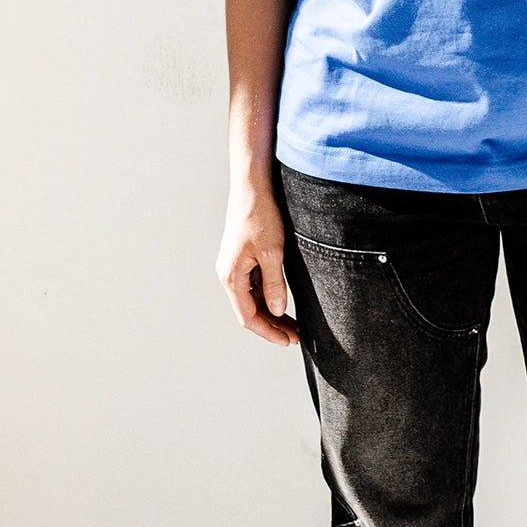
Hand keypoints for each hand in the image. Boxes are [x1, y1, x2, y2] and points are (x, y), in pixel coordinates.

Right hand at [215, 186, 300, 346]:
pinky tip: (284, 299)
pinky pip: (255, 284)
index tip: (289, 341)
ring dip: (271, 311)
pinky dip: (269, 295)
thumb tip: (276, 309)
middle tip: (296, 335)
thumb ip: (273, 283)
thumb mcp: (272, 252)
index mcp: (232, 276)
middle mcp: (229, 273)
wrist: (252, 185)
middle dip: (272, 325)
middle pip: (250, 310)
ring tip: (294, 323)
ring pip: (253, 298)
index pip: (248, 317)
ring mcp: (235, 265)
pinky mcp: (243, 256)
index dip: (269, 332)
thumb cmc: (259, 215)